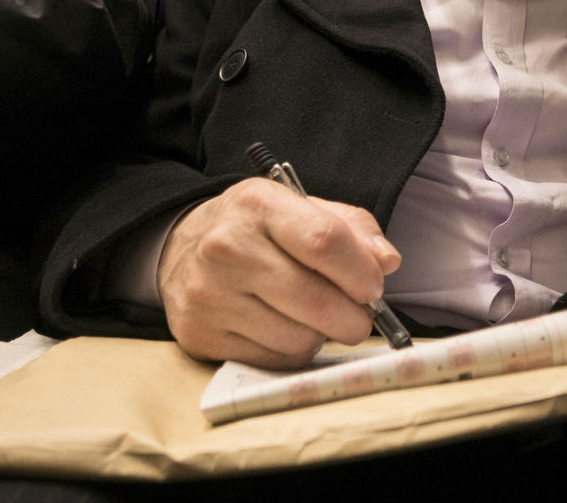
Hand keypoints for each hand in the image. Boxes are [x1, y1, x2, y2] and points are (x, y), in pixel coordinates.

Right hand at [156, 177, 401, 367]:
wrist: (180, 248)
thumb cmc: (255, 230)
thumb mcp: (299, 208)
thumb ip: (351, 228)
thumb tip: (386, 262)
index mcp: (257, 204)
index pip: (326, 242)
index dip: (362, 272)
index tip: (374, 287)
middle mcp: (226, 247)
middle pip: (316, 300)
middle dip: (354, 318)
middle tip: (359, 317)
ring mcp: (209, 294)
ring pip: (298, 339)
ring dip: (319, 335)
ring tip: (311, 316)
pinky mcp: (199, 334)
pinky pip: (272, 361)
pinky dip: (290, 351)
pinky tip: (282, 328)